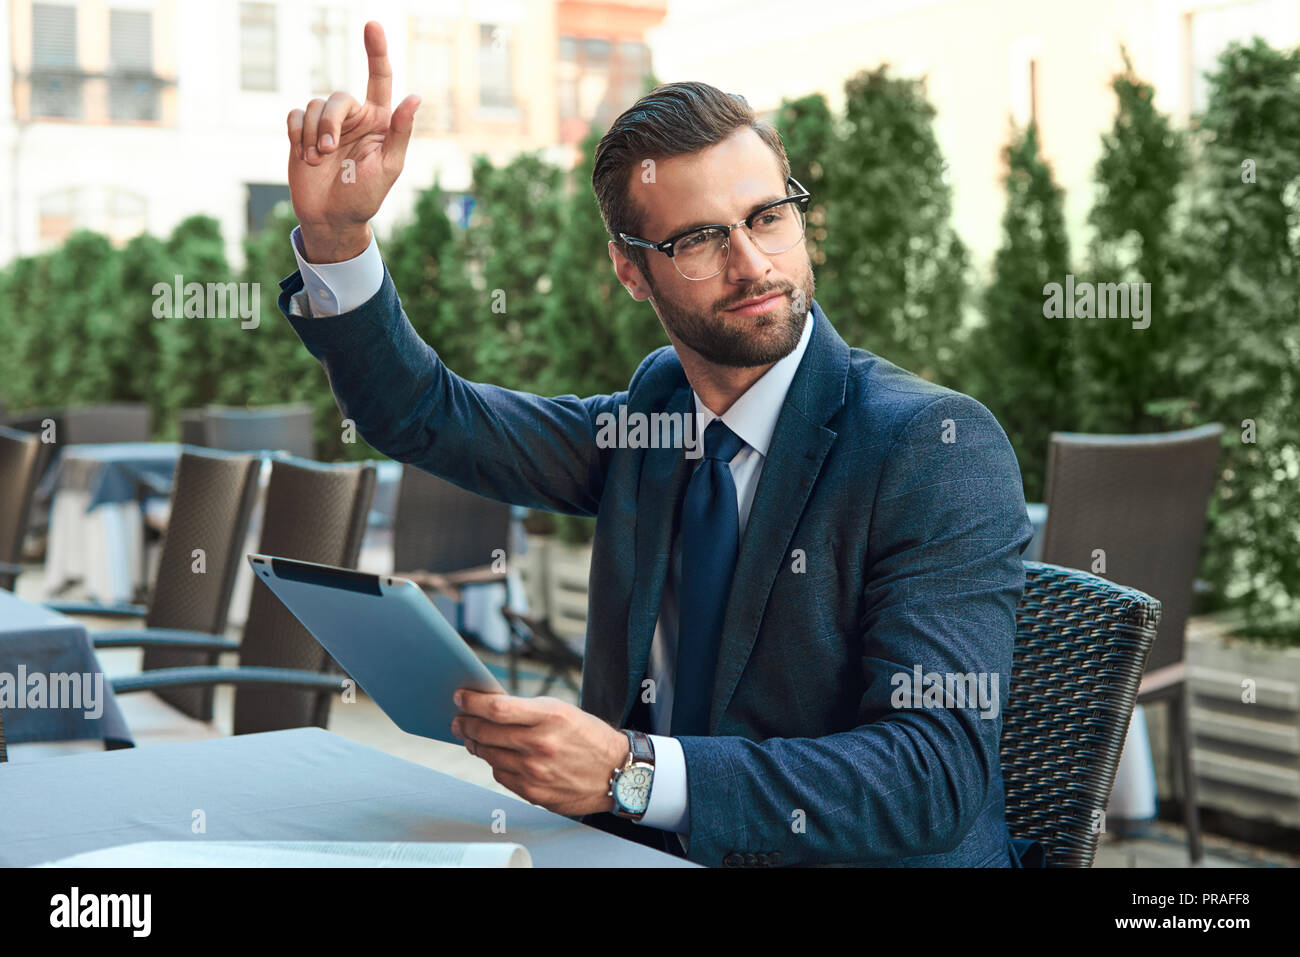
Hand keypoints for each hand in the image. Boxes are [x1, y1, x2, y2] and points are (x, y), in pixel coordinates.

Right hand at [285, 20, 419, 260]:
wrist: (330, 219)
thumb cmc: (364, 197)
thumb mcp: (388, 167)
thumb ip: (400, 132)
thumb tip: (415, 97)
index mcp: (379, 122)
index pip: (379, 78)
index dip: (376, 51)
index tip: (372, 25)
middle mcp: (354, 118)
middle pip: (338, 97)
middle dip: (330, 122)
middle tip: (328, 152)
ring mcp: (328, 125)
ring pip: (314, 105)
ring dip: (313, 135)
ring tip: (318, 161)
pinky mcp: (303, 132)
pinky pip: (295, 115)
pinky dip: (298, 134)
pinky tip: (305, 155)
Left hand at [451, 689, 628, 816]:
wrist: (618, 773)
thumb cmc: (589, 737)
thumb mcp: (563, 711)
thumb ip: (527, 711)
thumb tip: (488, 708)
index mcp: (551, 716)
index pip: (497, 707)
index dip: (472, 701)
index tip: (460, 697)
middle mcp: (541, 744)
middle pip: (485, 731)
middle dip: (466, 723)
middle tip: (459, 719)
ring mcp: (536, 771)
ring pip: (489, 755)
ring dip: (476, 744)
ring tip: (473, 737)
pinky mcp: (534, 792)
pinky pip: (501, 775)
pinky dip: (495, 763)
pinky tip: (498, 756)